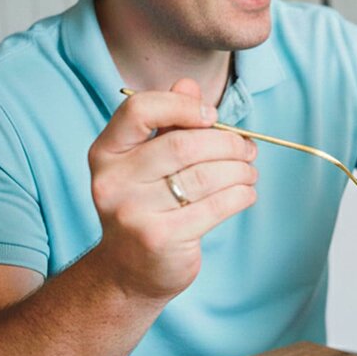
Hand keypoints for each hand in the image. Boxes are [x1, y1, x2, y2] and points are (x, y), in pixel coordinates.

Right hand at [87, 79, 258, 298]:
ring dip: (240, 170)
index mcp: (106, 153)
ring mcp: (133, 212)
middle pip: (183, 145)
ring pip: (205, 176)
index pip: (138, 110)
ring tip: (250, 171)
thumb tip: (188, 84)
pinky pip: (215, 206)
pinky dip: (241, 195)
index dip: (182, 106)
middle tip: (248, 148)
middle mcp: (113, 181)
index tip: (211, 116)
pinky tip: (246, 193)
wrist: (130, 270)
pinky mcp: (160, 238)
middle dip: (227, 143)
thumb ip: (168, 123)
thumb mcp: (148, 161)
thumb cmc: (147, 205)